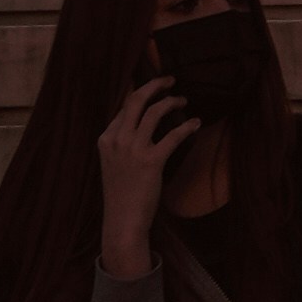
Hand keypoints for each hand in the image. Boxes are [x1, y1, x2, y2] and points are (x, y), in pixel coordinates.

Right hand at [97, 71, 198, 275]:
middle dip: (154, 85)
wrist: (122, 222)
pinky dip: (187, 126)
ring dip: (172, 101)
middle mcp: (117, 140)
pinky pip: (173, 135)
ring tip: (183, 99)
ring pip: (154, 112)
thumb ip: (122, 142)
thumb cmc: (121, 194)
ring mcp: (133, 150)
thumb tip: (141, 123)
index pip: (124, 107)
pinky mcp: (151, 162)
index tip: (155, 89)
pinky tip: (195, 123)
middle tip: (170, 79)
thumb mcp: (113, 163)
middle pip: (136, 100)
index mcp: (106, 139)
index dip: (142, 94)